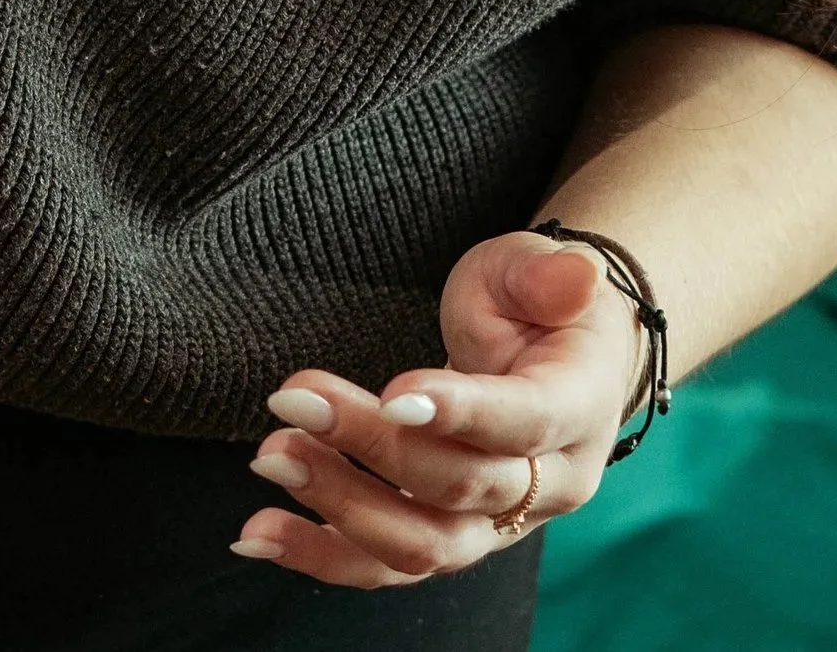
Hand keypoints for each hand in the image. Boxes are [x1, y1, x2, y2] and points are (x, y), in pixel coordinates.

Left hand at [237, 232, 640, 588]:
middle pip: (458, 486)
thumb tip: (577, 274)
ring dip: (338, 507)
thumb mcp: (533, 269)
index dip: (458, 414)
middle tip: (293, 402)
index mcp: (578, 410)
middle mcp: (547, 486)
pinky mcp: (450, 541)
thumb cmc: (537, 304)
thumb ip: (545, 275)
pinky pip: (386, 567)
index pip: (522, 424)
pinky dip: (321, 556)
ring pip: (421, 545)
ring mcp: (498, 527)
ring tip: (270, 460)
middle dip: (370, 447)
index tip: (391, 393)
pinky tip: (258, 536)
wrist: (557, 361)